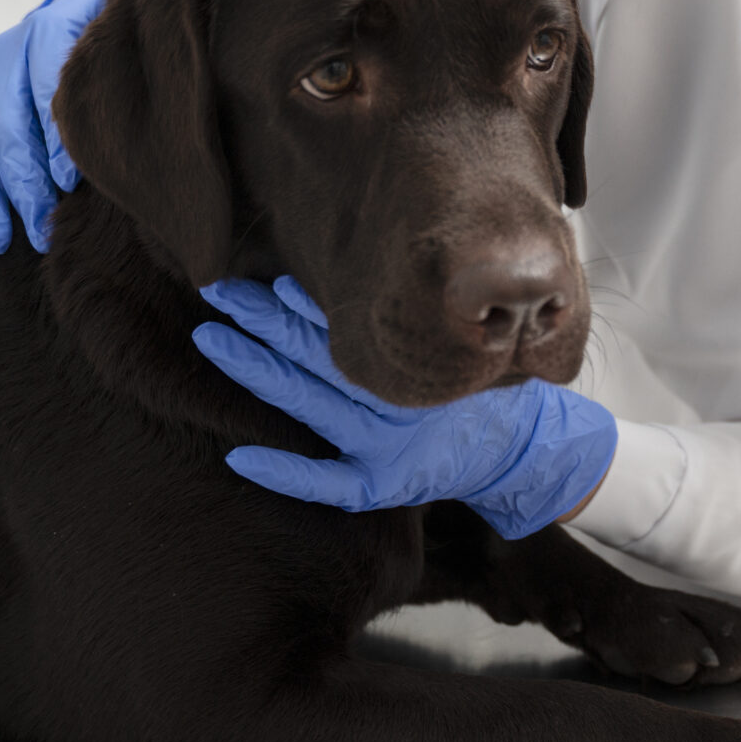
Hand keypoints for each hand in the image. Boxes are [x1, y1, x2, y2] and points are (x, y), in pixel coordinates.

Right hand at [0, 0, 145, 252]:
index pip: (47, 79)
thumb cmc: (110, 37)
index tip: (72, 177)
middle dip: (22, 180)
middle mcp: (3, 51)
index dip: (58, 131)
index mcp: (51, 29)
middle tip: (42, 227)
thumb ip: (129, 3)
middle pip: (4, 121)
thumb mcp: (127, 21)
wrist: (80, 19)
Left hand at [193, 277, 617, 539]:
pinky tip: (238, 457)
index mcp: (411, 366)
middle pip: (314, 357)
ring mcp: (381, 450)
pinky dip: (283, 472)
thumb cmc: (494, 389)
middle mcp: (392, 404)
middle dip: (262, 323)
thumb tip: (412, 254)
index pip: (343, 328)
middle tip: (217, 291)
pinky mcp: (378, 487)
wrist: (529, 452)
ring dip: (256, 372)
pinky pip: (324, 484)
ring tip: (212, 339)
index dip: (299, 304)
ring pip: (306, 406)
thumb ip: (433, 309)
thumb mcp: (473, 341)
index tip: (263, 278)